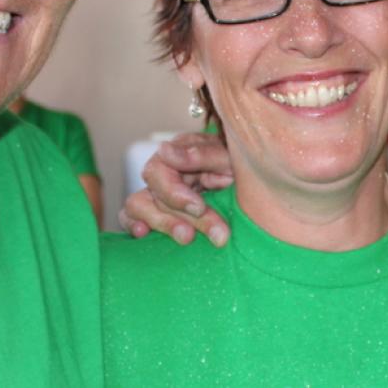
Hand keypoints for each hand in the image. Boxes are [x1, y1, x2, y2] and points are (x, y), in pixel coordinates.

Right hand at [116, 133, 234, 246]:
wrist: (254, 183)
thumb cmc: (241, 166)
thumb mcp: (230, 157)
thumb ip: (201, 154)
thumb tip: (163, 149)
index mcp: (179, 153)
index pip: (159, 171)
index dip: (176, 194)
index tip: (199, 207)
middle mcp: (163, 171)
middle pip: (154, 195)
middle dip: (182, 217)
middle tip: (216, 234)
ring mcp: (157, 192)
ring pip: (137, 206)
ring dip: (162, 224)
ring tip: (187, 239)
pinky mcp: (156, 213)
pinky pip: (133, 218)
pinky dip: (134, 226)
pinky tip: (143, 235)